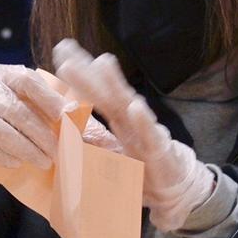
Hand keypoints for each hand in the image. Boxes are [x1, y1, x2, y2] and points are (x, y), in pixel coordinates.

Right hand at [0, 64, 68, 181]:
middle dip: (40, 134)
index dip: (48, 98)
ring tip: (43, 161)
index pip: (26, 81)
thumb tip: (91, 130)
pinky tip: (17, 163)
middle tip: (59, 151)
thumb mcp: (14, 98)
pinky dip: (2, 156)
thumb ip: (47, 108)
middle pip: (15, 110)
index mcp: (2, 75)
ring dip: (25, 149)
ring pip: (0, 131)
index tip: (67, 116)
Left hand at [51, 39, 215, 232]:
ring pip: (127, 106)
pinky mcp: (158, 151)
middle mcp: (130, 120)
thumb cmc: (143, 167)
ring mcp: (144, 133)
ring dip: (116, 85)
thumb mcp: (110, 155)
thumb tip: (66, 126)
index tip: (60, 51)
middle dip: (86, 70)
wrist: (176, 189)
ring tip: (102, 62)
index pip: (95, 93)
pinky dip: (143, 122)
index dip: (78, 74)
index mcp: (118, 119)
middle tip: (65, 47)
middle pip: (106, 91)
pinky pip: (150, 135)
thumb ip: (91, 139)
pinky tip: (136, 108)